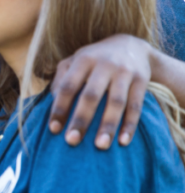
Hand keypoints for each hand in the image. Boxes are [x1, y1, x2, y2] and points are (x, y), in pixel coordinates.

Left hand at [49, 34, 152, 148]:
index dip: (59, 107)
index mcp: (83, 60)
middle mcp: (104, 64)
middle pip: (91, 95)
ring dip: (108, 125)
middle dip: (81, 119)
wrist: (131, 46)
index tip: (53, 129)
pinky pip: (135, 105)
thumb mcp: (75, 61)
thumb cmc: (94, 59)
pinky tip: (123, 141)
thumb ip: (61, 78)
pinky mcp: (141, 80)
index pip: (68, 86)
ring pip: (116, 102)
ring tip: (100, 146)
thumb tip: (51, 100)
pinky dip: (130, 124)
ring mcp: (124, 72)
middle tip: (72, 141)